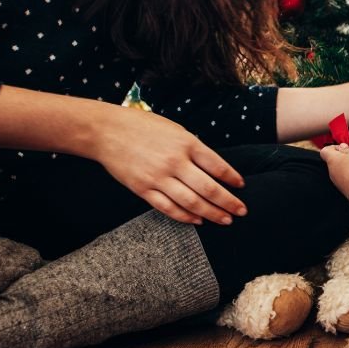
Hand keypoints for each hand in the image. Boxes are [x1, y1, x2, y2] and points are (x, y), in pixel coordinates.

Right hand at [87, 107, 246, 225]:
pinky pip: (169, 208)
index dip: (232, 179)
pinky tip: (198, 221)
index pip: (218, 166)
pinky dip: (186, 217)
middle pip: (210, 189)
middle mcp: (175, 162)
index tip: (241, 186)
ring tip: (226, 220)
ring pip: (192, 203)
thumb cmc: (143, 126)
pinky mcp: (143, 189)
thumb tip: (213, 168)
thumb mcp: (175, 129)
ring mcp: (159, 178)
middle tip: (242, 211)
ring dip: (212, 214)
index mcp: (187, 144)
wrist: (106, 131)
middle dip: (229, 203)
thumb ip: (194, 148)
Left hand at [320, 144, 348, 198]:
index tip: (344, 148)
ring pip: (341, 170)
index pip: (325, 151)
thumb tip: (342, 147)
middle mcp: (331, 172)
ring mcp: (337, 182)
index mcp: (332, 160)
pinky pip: (346, 179)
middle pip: (334, 161)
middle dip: (344, 157)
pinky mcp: (344, 189)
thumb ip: (347, 149)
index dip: (333, 147)